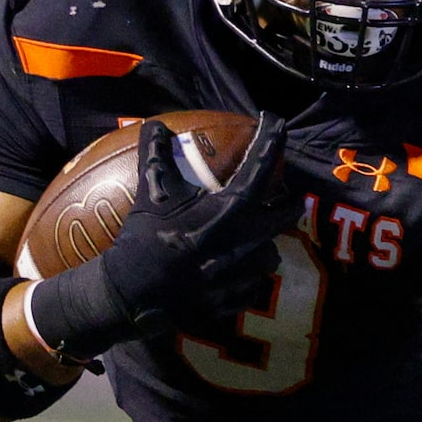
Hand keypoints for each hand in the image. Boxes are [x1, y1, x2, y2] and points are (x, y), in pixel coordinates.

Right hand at [31, 114, 293, 355]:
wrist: (132, 293)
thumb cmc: (143, 237)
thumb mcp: (150, 191)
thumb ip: (156, 154)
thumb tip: (155, 125)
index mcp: (227, 210)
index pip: (260, 167)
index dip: (271, 140)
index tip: (276, 122)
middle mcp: (243, 240)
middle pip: (284, 215)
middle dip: (289, 204)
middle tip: (288, 197)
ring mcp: (242, 273)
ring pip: (271, 253)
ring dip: (267, 243)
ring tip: (258, 239)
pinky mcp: (235, 300)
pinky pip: (255, 285)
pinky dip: (250, 277)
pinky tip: (239, 273)